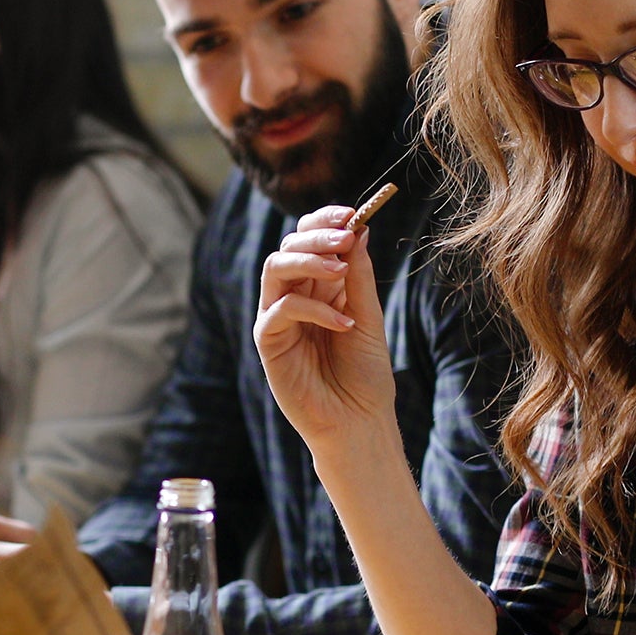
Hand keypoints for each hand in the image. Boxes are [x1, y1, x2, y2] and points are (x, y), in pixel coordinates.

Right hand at [252, 206, 397, 451]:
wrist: (358, 422)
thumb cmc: (364, 374)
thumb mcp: (368, 317)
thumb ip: (359, 277)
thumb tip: (358, 229)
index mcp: (318, 287)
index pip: (309, 240)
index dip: (325, 221)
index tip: (352, 212)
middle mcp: (293, 297)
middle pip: (289, 247)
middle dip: (318, 237)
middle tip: (346, 238)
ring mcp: (277, 318)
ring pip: (275, 268)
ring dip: (308, 261)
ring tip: (341, 271)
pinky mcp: (268, 342)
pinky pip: (279, 310)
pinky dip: (313, 309)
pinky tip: (343, 324)